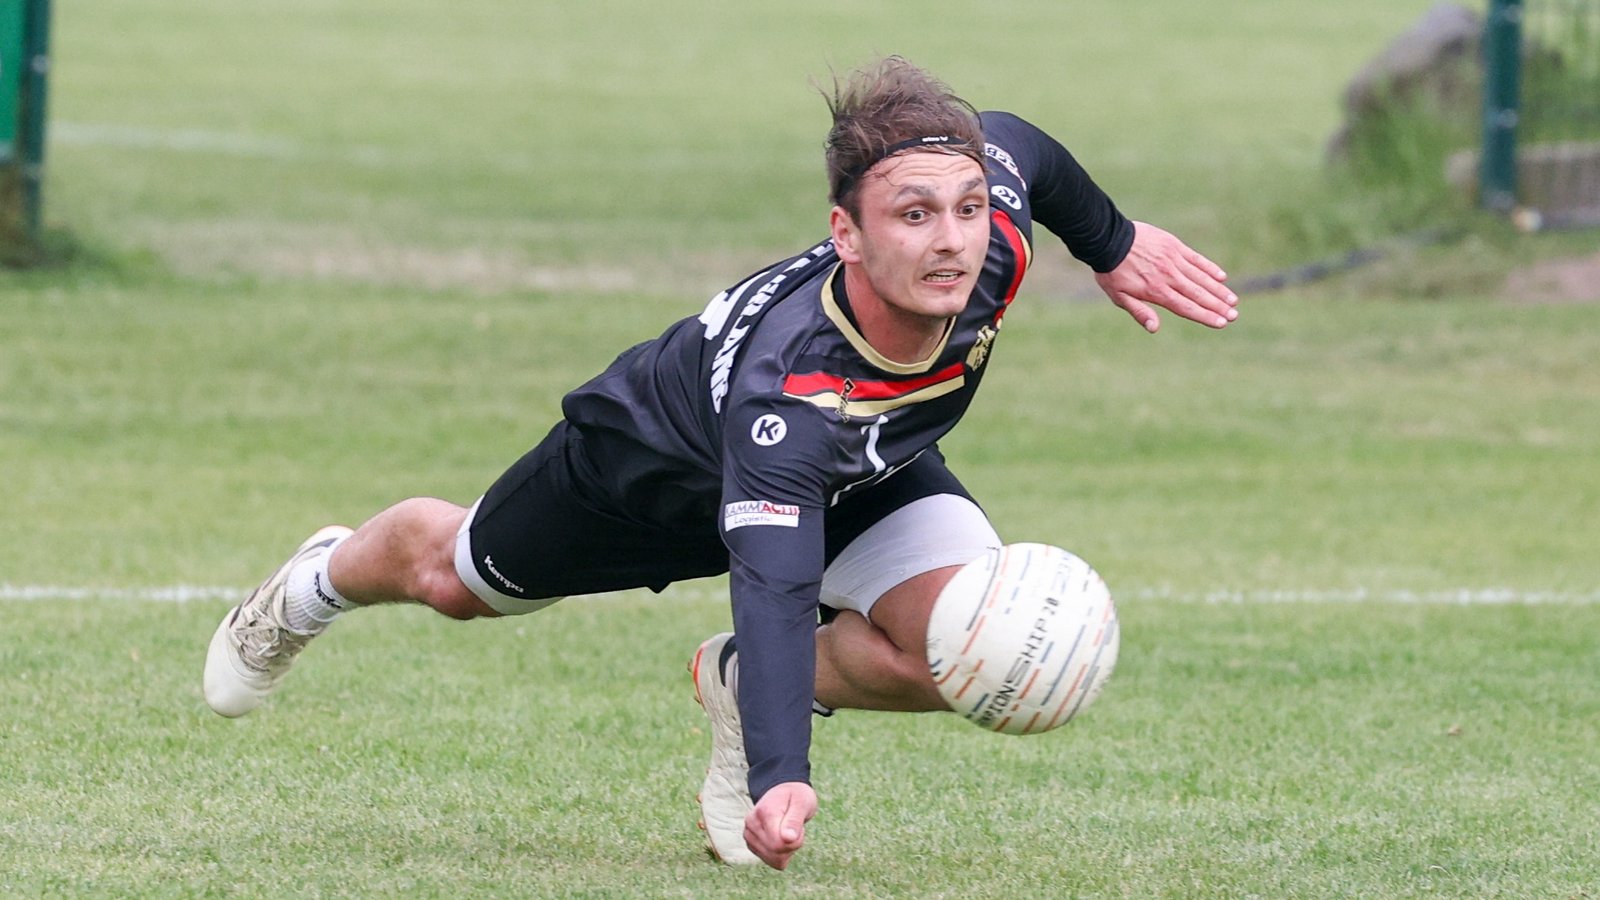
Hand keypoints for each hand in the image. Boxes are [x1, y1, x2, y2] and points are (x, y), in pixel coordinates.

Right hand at [744, 781, 816, 869]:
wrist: (783, 791)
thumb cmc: (795, 796)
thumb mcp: (802, 802)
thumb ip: (795, 821)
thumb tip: (788, 839)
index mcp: (764, 813)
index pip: (779, 844)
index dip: (796, 841)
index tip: (799, 827)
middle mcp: (751, 824)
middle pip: (776, 853)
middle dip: (792, 845)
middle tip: (794, 828)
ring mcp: (748, 835)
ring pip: (774, 860)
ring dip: (787, 850)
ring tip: (787, 831)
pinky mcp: (751, 844)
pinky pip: (771, 861)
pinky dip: (781, 854)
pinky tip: (782, 839)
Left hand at [1094, 221, 1237, 332]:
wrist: (1108, 239)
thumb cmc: (1111, 271)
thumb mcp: (1119, 296)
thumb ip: (1139, 312)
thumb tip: (1155, 328)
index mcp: (1156, 292)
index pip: (1186, 307)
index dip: (1205, 316)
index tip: (1221, 323)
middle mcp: (1169, 277)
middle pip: (1198, 294)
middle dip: (1218, 306)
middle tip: (1235, 315)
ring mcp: (1173, 260)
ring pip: (1201, 278)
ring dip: (1218, 290)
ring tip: (1233, 300)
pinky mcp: (1174, 246)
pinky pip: (1196, 259)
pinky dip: (1209, 268)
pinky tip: (1221, 277)